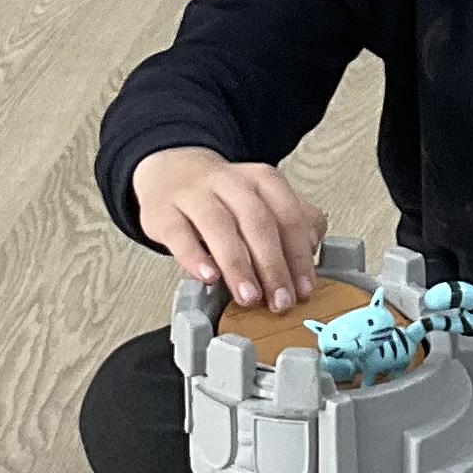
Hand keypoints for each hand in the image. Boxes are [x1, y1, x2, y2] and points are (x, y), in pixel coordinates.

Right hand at [133, 147, 325, 312]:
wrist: (171, 171)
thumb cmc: (224, 198)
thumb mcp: (264, 201)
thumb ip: (293, 222)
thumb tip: (310, 251)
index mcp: (262, 180)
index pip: (288, 215)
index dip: (298, 255)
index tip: (303, 289)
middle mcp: (230, 182)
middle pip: (257, 221)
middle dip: (272, 265)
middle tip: (279, 301)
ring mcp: (194, 195)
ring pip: (219, 225)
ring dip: (238, 265)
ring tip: (249, 297)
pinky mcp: (162, 212)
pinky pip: (179, 234)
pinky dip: (195, 257)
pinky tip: (208, 277)